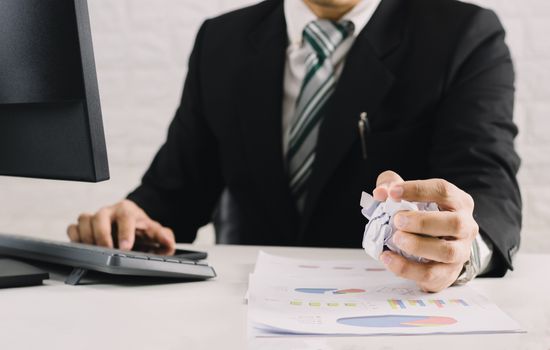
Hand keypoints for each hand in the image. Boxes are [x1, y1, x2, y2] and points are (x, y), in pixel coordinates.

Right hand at [67, 200, 175, 254]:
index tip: (126, 247)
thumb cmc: (140, 229)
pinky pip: (72, 228)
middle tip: (108, 251)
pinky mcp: (83, 227)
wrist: (130, 226)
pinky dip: (74, 238)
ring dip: (87, 237)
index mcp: (127, 210)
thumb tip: (168, 243)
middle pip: (100, 216)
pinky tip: (83, 248)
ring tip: (94, 251)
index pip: (125, 216)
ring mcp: (94, 218)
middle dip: (102, 235)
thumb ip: (164, 237)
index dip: (125, 232)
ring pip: (83, 219)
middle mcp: (109, 211)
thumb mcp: (155, 232)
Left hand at [373, 171, 478, 291]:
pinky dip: (407, 268)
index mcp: (458, 201)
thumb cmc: (421, 214)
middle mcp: (465, 226)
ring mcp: (460, 252)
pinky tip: (388, 258)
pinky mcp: (448, 274)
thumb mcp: (407, 194)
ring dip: (418, 245)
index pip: (443, 190)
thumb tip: (380, 192)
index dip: (417, 190)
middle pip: (454, 223)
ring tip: (396, 239)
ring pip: (447, 251)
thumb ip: (391, 185)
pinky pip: (431, 274)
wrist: (436, 247)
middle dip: (423, 222)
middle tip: (397, 220)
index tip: (393, 193)